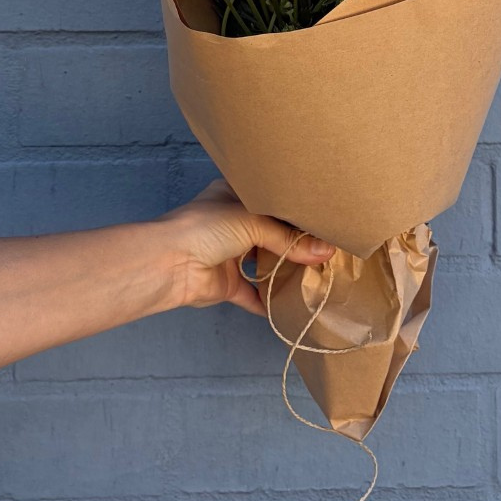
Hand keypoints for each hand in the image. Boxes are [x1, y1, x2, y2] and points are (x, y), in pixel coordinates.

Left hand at [156, 180, 332, 316]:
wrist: (172, 263)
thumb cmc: (208, 227)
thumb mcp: (253, 222)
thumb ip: (289, 239)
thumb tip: (326, 252)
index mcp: (235, 196)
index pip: (271, 201)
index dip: (294, 210)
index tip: (323, 219)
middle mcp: (232, 223)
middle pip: (270, 234)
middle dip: (294, 243)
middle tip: (328, 249)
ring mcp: (230, 255)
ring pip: (263, 263)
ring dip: (285, 271)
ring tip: (318, 273)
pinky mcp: (227, 284)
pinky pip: (252, 295)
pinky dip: (268, 301)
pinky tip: (293, 304)